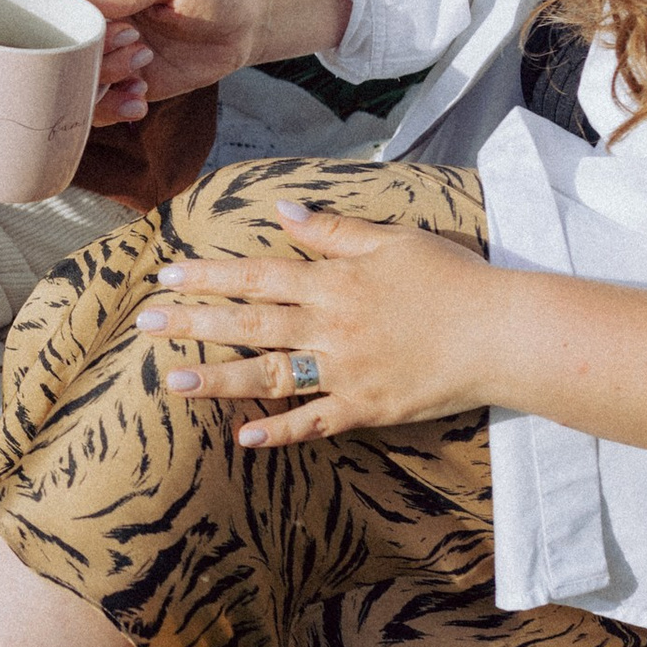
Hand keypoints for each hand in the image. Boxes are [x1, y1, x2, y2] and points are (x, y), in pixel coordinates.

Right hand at [74, 0, 267, 108]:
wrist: (247, 20)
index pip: (64, 12)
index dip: (81, 30)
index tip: (124, 30)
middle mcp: (100, 24)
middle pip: (67, 53)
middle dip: (98, 61)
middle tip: (141, 51)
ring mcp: (113, 56)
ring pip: (80, 84)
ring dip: (106, 88)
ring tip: (142, 80)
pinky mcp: (130, 83)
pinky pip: (104, 106)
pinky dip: (115, 110)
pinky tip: (141, 102)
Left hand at [134, 198, 506, 444]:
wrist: (502, 333)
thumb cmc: (453, 279)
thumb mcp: (393, 240)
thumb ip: (334, 229)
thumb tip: (283, 209)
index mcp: (335, 281)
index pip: (258, 275)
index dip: (209, 275)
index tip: (166, 275)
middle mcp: (331, 326)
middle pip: (250, 322)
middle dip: (194, 323)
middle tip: (144, 326)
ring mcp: (346, 371)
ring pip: (270, 374)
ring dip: (218, 379)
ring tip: (171, 382)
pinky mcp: (367, 408)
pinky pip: (315, 422)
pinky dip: (280, 431)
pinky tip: (244, 437)